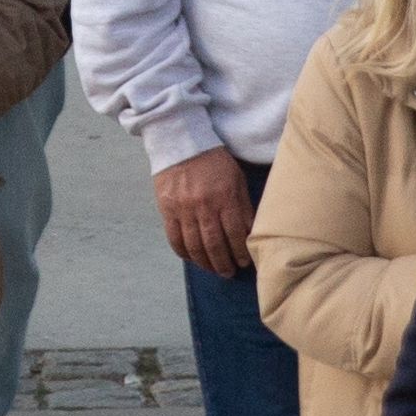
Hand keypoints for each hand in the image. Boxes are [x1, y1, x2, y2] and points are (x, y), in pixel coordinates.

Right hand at [153, 146, 253, 276]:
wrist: (181, 142)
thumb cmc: (214, 161)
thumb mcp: (236, 178)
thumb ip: (242, 206)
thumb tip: (249, 233)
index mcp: (225, 197)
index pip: (236, 233)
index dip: (241, 252)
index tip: (245, 263)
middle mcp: (204, 206)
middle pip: (215, 244)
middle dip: (224, 263)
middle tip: (229, 273)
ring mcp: (183, 209)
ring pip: (195, 246)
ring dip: (205, 263)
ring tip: (213, 270)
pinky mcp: (166, 209)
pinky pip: (174, 238)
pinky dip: (183, 253)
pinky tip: (192, 258)